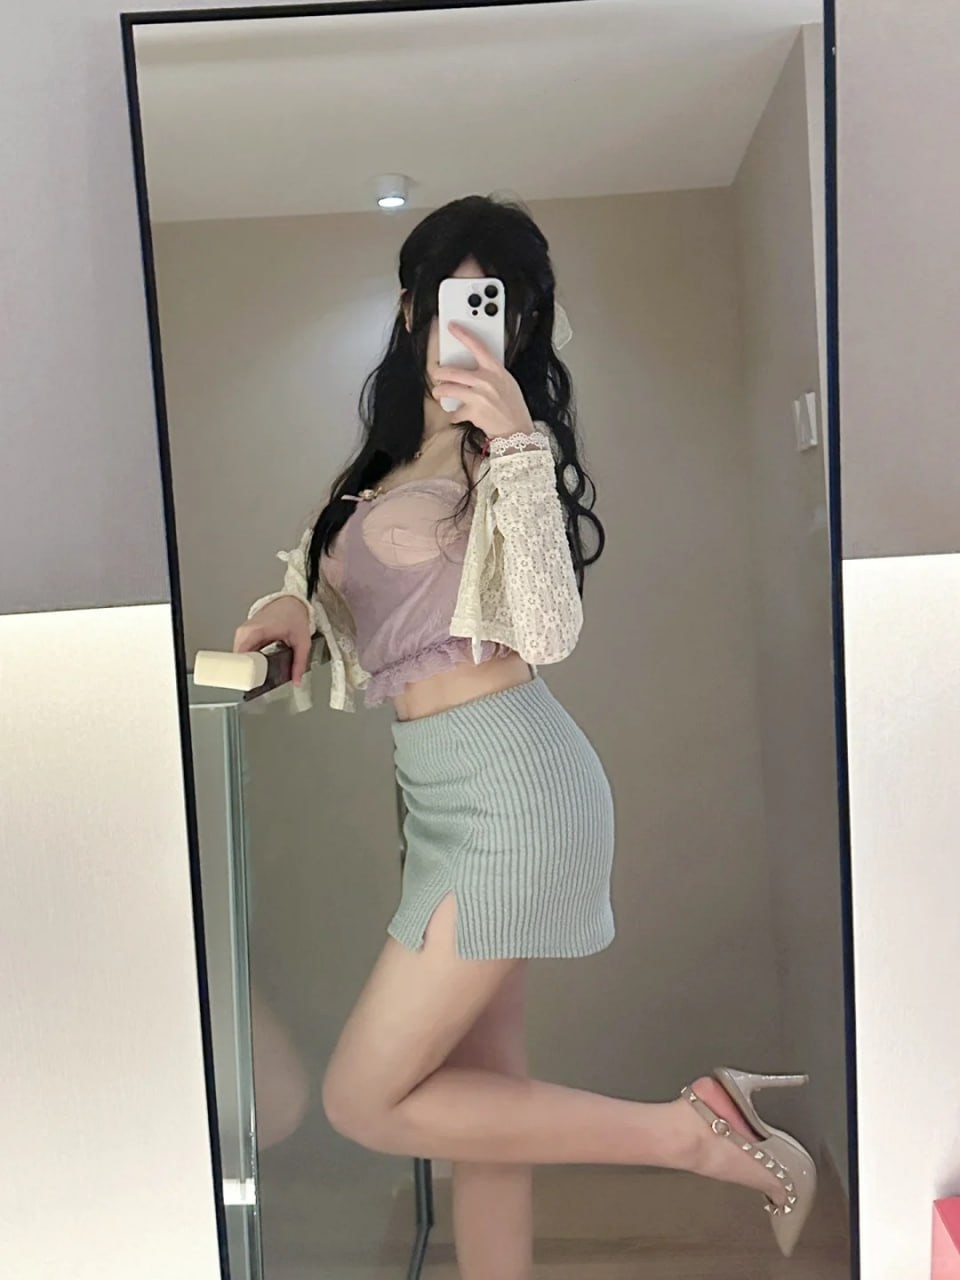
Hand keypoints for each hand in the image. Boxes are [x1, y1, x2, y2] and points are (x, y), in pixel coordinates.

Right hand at [233, 596, 312, 685]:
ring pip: (239, 656)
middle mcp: (244, 631)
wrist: (291, 601)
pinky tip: (258, 665)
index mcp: (255, 631)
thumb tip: (297, 680)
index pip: (240, 658)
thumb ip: (299, 663)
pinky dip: (249, 659)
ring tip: (260, 673)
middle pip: (238, 660)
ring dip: (248, 666)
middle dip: (248, 672)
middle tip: (260, 681)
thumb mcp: (302, 641)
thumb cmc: (294, 615)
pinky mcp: (244, 634)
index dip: (245, 673)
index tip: (252, 683)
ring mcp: (243, 632)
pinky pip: (242, 651)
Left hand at [429, 323, 534, 439]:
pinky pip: (454, 412)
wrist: (516, 429)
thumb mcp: (507, 382)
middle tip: (437, 375)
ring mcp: (478, 396)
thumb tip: (476, 365)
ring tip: (439, 393)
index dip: (463, 334)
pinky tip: (458, 414)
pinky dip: (454, 414)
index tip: (452, 327)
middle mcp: (485, 380)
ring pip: (447, 389)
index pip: (477, 346)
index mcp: (496, 369)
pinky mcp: (472, 412)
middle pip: (452, 371)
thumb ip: (492, 372)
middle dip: (439, 373)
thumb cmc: (513, 406)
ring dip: (439, 391)